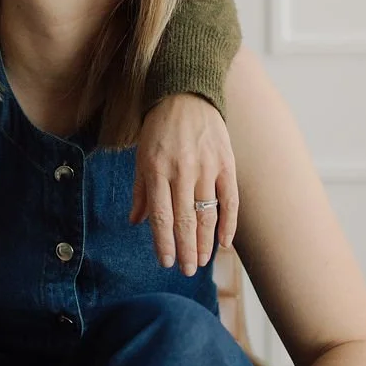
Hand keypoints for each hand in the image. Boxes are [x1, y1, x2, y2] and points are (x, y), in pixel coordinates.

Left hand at [132, 94, 237, 273]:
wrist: (186, 95)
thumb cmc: (159, 128)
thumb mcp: (141, 155)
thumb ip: (141, 190)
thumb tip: (136, 222)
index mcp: (156, 169)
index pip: (160, 215)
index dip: (164, 242)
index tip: (167, 262)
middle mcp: (181, 170)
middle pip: (185, 219)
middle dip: (186, 249)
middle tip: (187, 271)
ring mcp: (206, 167)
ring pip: (207, 214)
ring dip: (205, 242)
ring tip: (202, 262)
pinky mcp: (226, 163)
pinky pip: (230, 200)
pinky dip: (228, 224)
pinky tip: (224, 243)